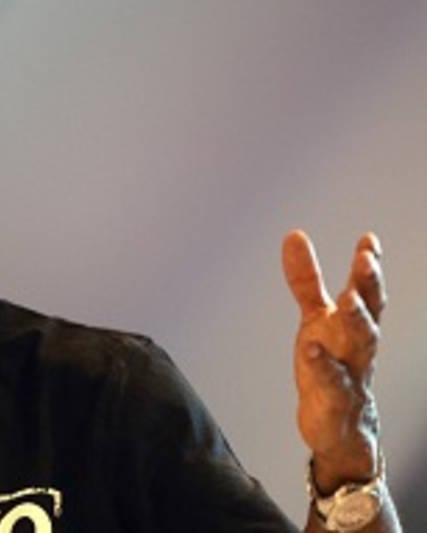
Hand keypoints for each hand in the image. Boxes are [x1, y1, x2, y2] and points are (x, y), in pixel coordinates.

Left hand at [282, 230, 384, 492]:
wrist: (341, 428)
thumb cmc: (332, 363)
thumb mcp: (316, 318)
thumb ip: (307, 281)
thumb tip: (294, 234)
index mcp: (353, 326)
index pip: (367, 293)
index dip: (368, 267)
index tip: (368, 239)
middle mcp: (357, 348)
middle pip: (369, 313)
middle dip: (369, 286)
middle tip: (366, 260)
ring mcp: (351, 374)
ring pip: (361, 347)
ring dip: (357, 320)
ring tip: (347, 297)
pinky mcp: (335, 402)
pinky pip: (332, 384)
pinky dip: (323, 366)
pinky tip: (310, 348)